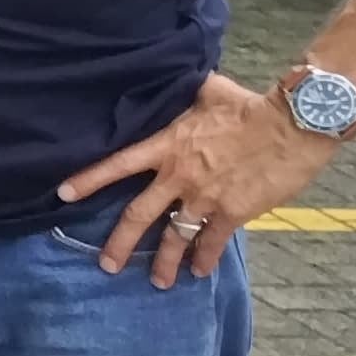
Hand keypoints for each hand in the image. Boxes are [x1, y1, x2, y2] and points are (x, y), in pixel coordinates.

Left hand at [55, 70, 339, 285]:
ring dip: (164, 262)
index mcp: (167, 146)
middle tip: (106, 265)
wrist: (292, 126)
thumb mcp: (210, 91)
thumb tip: (181, 73)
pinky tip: (199, 272)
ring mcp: (204, 198)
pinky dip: (205, 259)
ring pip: (174, 237)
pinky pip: (212, 242)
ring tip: (156, 281)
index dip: (88, 180)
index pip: (117, 165)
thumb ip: (189, 91)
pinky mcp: (232, 213)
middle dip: (120, 244)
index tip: (63, 195)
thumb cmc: (251, 106)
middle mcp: (178, 176)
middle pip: (138, 215)